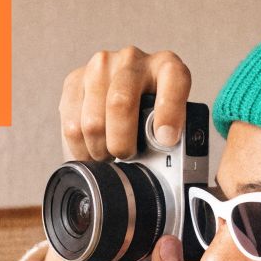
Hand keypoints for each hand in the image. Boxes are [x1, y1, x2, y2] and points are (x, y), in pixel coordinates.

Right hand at [36, 47, 191, 260]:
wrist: (128, 103)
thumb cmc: (156, 129)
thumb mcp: (176, 136)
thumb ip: (183, 155)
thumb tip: (190, 200)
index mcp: (169, 68)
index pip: (173, 81)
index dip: (168, 112)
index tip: (164, 140)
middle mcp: (134, 60)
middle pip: (119, 102)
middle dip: (122, 142)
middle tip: (125, 158)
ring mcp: (101, 66)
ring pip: (91, 117)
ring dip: (98, 148)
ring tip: (108, 158)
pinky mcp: (75, 79)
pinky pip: (70, 121)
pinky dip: (78, 147)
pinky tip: (91, 152)